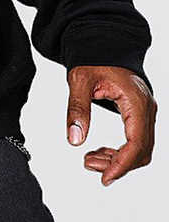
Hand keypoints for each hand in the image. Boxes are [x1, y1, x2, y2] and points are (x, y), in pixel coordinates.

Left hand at [66, 65, 156, 185]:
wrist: (104, 44)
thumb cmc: (94, 58)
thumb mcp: (80, 80)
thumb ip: (77, 108)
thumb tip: (74, 140)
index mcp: (136, 102)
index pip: (136, 143)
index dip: (122, 164)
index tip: (105, 178)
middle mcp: (147, 109)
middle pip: (141, 150)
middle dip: (116, 164)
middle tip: (88, 164)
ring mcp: (146, 112)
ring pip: (140, 148)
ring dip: (117, 159)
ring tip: (89, 160)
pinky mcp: (139, 114)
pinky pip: (135, 139)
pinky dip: (119, 150)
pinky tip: (99, 151)